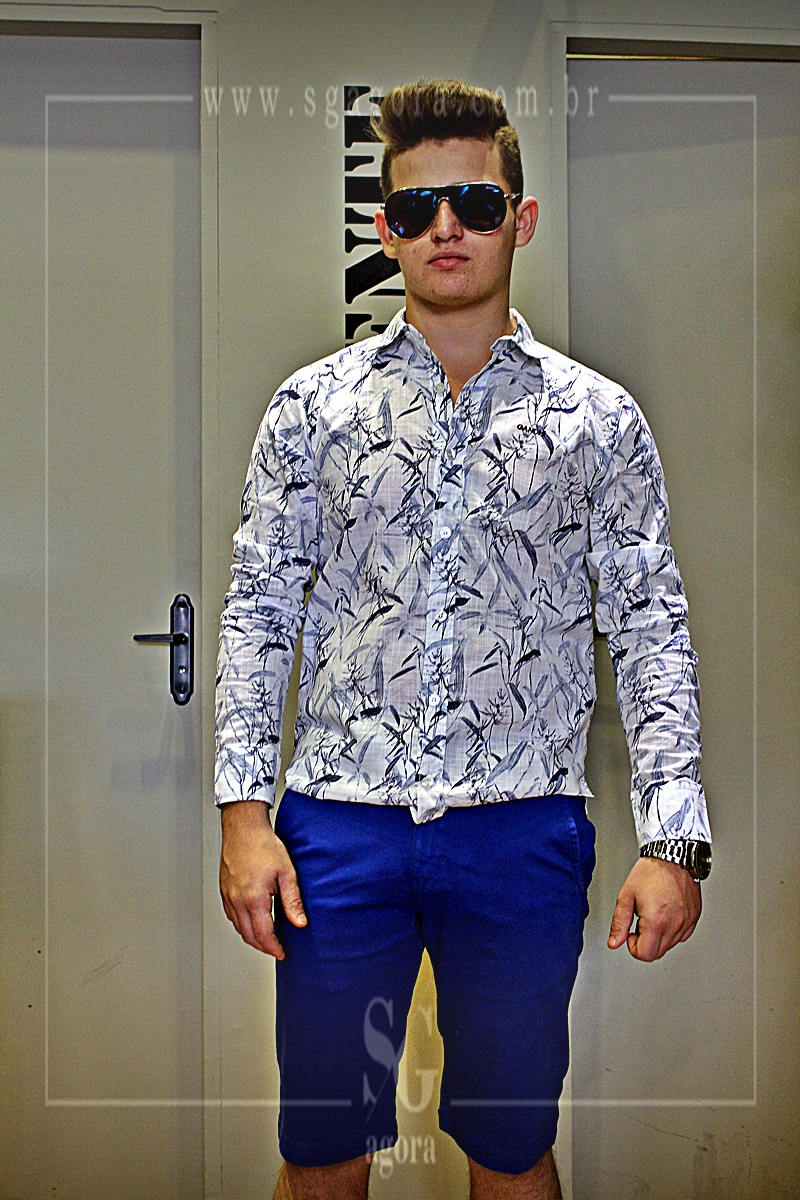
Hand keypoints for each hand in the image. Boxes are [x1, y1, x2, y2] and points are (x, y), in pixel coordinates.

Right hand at [219, 800, 306, 957]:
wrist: (243, 828)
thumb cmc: (263, 845)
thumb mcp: (286, 873)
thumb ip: (292, 901)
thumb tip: (300, 922)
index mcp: (254, 899)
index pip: (263, 935)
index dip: (274, 947)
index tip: (281, 952)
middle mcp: (238, 901)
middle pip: (249, 936)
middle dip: (263, 946)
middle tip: (275, 949)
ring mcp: (228, 896)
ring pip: (238, 927)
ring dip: (251, 937)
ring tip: (265, 938)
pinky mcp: (223, 890)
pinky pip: (231, 916)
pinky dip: (241, 924)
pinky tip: (251, 921)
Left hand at [607, 856, 700, 961]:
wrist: (673, 856)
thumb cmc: (650, 872)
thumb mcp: (626, 896)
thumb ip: (619, 922)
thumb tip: (614, 942)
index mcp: (656, 921)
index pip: (645, 955)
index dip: (633, 947)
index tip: (632, 933)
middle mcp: (675, 925)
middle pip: (657, 953)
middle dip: (645, 942)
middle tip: (641, 921)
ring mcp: (687, 922)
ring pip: (670, 945)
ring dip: (659, 936)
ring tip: (654, 913)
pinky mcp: (694, 918)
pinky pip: (682, 935)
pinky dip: (672, 930)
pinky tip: (666, 913)